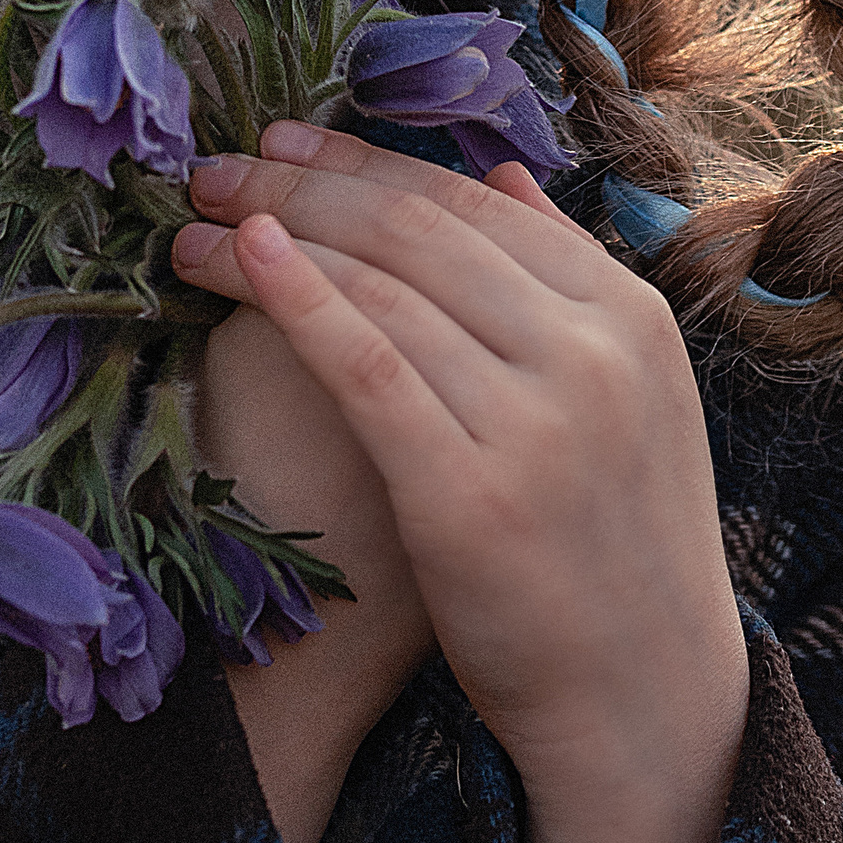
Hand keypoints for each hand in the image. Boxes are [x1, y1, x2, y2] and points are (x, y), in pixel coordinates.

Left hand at [172, 123, 750, 842]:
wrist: (646, 701)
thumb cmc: (613, 551)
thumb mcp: (628, 398)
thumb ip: (565, 282)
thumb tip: (501, 174)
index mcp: (628, 314)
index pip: (475, 205)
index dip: (367, 164)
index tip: (284, 142)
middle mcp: (591, 351)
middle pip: (420, 231)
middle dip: (305, 185)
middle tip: (215, 163)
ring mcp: (537, 420)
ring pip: (386, 287)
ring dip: (277, 236)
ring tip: (196, 221)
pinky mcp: (471, 493)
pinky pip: (370, 368)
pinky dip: (300, 303)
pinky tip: (243, 263)